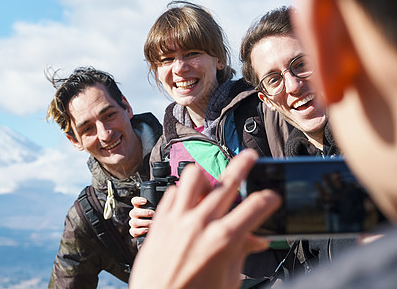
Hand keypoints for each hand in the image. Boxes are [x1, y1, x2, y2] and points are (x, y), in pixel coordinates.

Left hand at [129, 149, 281, 288]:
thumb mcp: (228, 280)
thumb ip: (242, 253)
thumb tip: (257, 240)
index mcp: (223, 240)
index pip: (255, 206)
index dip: (269, 198)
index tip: (272, 196)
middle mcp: (200, 224)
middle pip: (228, 181)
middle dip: (244, 164)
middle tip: (250, 156)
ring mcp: (178, 219)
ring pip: (194, 177)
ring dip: (207, 176)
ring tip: (212, 183)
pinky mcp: (160, 221)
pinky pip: (173, 192)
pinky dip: (184, 192)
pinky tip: (189, 201)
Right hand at [129, 196, 154, 238]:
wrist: (152, 231)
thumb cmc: (154, 218)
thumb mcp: (155, 210)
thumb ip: (157, 206)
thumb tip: (166, 201)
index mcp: (138, 207)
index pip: (134, 201)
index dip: (138, 200)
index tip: (145, 201)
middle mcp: (134, 215)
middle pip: (134, 212)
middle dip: (144, 212)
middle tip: (153, 213)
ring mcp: (133, 223)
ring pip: (134, 222)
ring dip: (144, 222)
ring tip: (152, 223)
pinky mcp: (133, 231)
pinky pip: (133, 231)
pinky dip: (141, 231)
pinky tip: (147, 229)